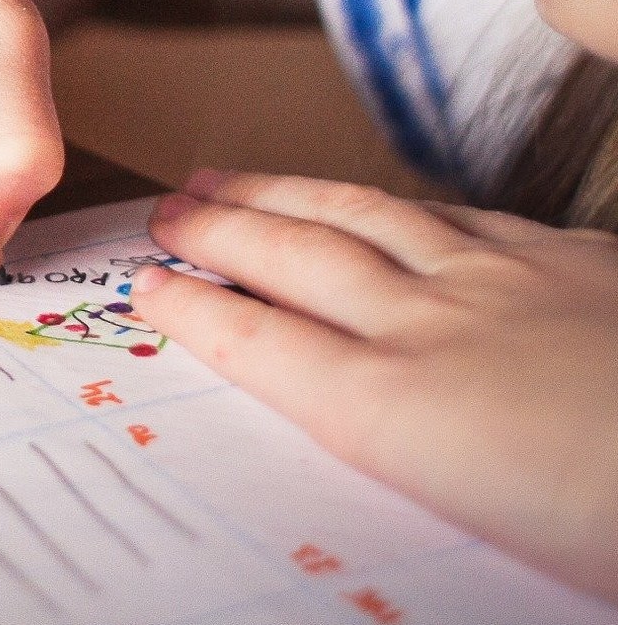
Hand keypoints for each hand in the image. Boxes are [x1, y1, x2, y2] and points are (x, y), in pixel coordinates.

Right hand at [133, 170, 617, 603]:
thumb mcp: (488, 538)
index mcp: (401, 413)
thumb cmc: (614, 523)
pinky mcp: (576, 263)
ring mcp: (507, 282)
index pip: (265, 345)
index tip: (146, 285)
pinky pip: (459, 215)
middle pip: (298, 260)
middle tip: (166, 208)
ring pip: (367, 218)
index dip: (196, 309)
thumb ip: (405, 466)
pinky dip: (398, 204)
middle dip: (219, 230)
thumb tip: (352, 435)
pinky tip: (387, 202)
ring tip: (232, 178)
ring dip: (286, 196)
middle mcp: (435, 330)